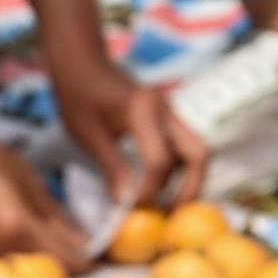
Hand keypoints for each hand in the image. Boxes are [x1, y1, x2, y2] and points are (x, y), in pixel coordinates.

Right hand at [0, 126, 87, 262]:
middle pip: (49, 272)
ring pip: (31, 272)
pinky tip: (41, 253)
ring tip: (69, 258)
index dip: (89, 264)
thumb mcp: (36, 189)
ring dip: (50, 269)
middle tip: (93, 263)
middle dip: (71, 268)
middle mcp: (0, 249)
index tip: (103, 263)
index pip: (66, 259)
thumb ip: (60, 222)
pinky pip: (14, 265)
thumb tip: (88, 247)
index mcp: (18, 229)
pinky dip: (30, 262)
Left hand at [50, 47, 196, 220]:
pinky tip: (163, 188)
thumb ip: (112, 168)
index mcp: (143, 111)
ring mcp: (171, 112)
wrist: (82, 63)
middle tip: (172, 215)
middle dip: (191, 188)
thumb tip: (127, 204)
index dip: (150, 190)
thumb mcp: (88, 134)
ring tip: (169, 206)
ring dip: (190, 180)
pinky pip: (186, 147)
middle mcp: (165, 110)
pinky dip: (181, 170)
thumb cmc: (79, 95)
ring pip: (198, 151)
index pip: (159, 161)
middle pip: (199, 154)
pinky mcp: (169, 118)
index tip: (134, 208)